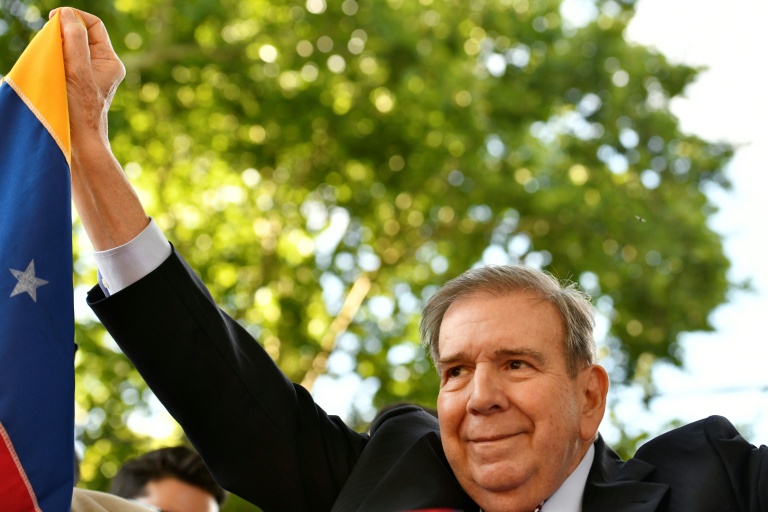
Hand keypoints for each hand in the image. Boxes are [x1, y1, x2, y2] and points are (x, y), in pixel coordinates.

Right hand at [51, 7, 124, 147]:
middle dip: (62, 34)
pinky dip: (54, 60)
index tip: (53, 20)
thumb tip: (68, 15)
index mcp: (110, 61)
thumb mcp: (78, 71)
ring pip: (70, 48)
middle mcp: (102, 66)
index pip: (93, 25)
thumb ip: (74, 41)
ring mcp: (89, 75)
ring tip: (51, 61)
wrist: (80, 142)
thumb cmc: (81, 111)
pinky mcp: (77, 83)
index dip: (73, 17)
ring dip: (56, 48)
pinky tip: (49, 70)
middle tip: (49, 44)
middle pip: (80, 34)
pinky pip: (64, 62)